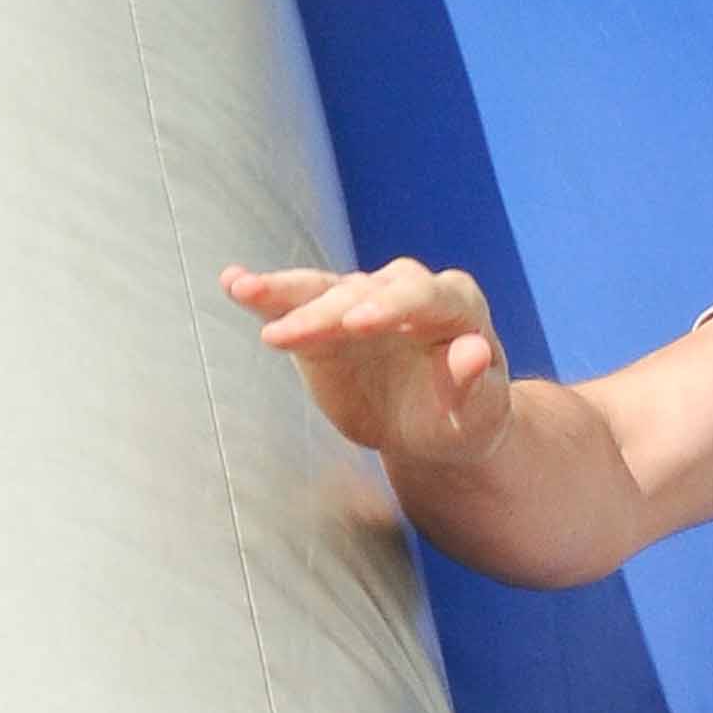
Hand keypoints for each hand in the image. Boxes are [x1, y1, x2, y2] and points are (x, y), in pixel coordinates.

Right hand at [222, 252, 514, 472]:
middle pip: (364, 292)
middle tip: (294, 334)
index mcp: (455, 305)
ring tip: (246, 292)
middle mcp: (407, 291)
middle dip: (328, 311)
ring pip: (324, 291)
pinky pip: (296, 301)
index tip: (356, 324)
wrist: (433, 429)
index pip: (422, 296)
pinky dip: (267, 294)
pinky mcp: (327, 321)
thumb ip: (474, 384)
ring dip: (284, 293)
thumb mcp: (477, 415)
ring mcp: (363, 301)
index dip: (389, 308)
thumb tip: (474, 350)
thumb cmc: (463, 420)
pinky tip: (234, 283)